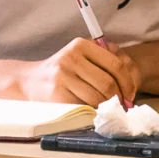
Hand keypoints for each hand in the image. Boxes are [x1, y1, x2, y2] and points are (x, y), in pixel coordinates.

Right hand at [15, 38, 139, 106]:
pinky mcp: (56, 95)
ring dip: (107, 107)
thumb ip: (103, 58)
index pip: (115, 64)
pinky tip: (95, 112)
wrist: (28, 81)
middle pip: (108, 83)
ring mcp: (62, 77)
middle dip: (120, 97)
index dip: (127, 82)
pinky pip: (84, 106)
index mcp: (80, 45)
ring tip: (110, 109)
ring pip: (97, 97)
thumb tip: (130, 80)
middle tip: (123, 105)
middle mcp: (71, 58)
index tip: (131, 93)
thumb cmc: (62, 70)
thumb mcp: (79, 55)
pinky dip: (93, 112)